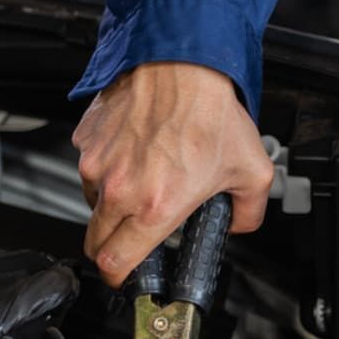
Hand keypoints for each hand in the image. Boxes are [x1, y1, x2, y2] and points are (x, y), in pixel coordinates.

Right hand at [72, 61, 273, 287]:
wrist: (181, 61)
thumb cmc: (210, 110)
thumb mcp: (251, 171)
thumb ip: (248, 213)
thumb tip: (239, 225)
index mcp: (156, 206)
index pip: (115, 263)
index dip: (118, 277)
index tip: (124, 275)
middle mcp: (120, 189)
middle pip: (94, 242)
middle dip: (109, 247)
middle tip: (130, 238)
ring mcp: (98, 163)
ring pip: (92, 202)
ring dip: (111, 203)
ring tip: (143, 178)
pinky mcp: (87, 140)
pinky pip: (90, 167)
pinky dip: (107, 168)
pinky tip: (135, 152)